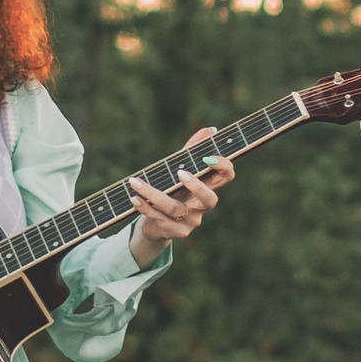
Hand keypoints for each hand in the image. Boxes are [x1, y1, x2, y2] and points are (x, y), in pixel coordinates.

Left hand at [130, 133, 232, 260]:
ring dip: (153, 194)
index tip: (208, 156)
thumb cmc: (171, 192)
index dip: (223, 167)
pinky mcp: (175, 232)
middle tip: (181, 173)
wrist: (153, 226)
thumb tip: (210, 129)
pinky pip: (159, 219)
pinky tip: (134, 198)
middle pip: (210, 200)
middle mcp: (202, 207)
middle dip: (197, 187)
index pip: (226, 177)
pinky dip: (145, 207)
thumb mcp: (179, 170)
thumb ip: (193, 151)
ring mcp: (190, 222)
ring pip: (175, 208)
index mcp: (208, 188)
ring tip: (135, 182)